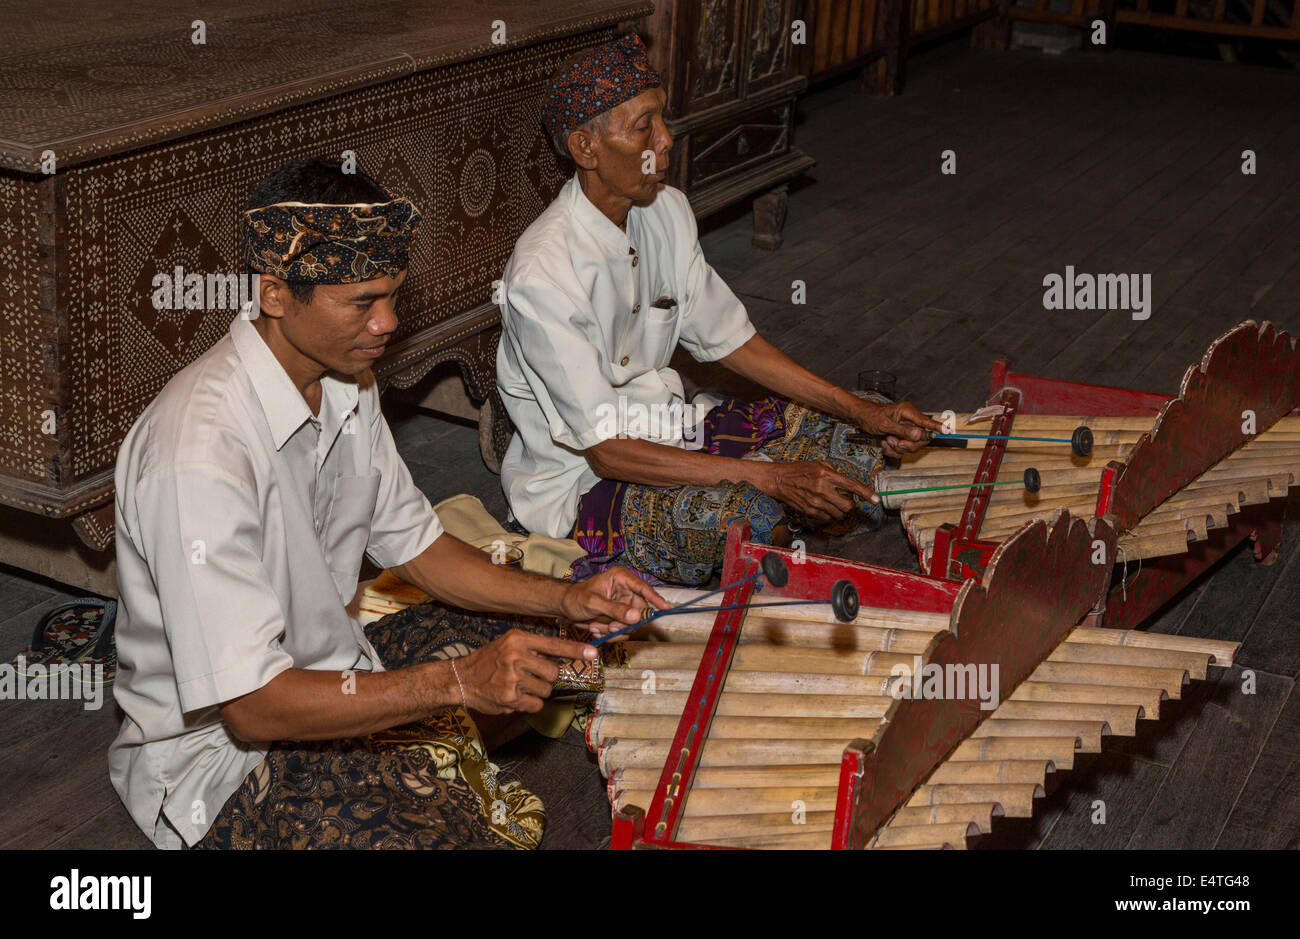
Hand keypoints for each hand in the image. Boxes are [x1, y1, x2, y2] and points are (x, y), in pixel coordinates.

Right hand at [456, 629, 597, 714]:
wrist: (461, 678)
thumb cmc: (489, 660)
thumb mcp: (509, 644)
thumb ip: (534, 648)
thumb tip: (564, 658)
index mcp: (517, 639)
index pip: (553, 645)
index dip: (575, 651)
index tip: (594, 654)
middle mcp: (515, 656)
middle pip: (553, 672)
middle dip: (547, 678)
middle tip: (531, 677)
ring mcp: (512, 677)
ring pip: (546, 690)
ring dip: (537, 692)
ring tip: (519, 686)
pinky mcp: (509, 697)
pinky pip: (536, 704)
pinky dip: (530, 703)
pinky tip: (514, 696)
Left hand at [560, 567, 669, 638]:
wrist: (564, 607)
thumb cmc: (576, 598)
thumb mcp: (594, 603)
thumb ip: (615, 609)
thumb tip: (637, 616)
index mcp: (621, 578)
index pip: (644, 588)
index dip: (656, 599)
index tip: (666, 609)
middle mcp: (626, 591)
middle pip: (639, 611)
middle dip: (624, 623)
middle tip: (610, 628)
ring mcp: (624, 605)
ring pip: (631, 624)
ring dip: (613, 630)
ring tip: (595, 626)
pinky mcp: (619, 618)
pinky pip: (623, 631)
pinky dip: (609, 633)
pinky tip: (595, 628)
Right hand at [760, 460, 877, 522]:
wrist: (778, 480)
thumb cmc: (798, 470)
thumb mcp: (817, 464)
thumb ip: (833, 471)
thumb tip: (846, 482)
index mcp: (826, 474)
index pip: (851, 485)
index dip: (866, 493)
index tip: (876, 500)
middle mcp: (822, 488)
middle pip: (847, 505)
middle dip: (850, 505)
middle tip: (845, 500)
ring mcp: (815, 501)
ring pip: (838, 514)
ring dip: (840, 511)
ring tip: (832, 503)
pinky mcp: (809, 511)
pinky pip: (827, 518)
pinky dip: (829, 515)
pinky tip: (823, 507)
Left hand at [855, 400, 944, 457]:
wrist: (860, 419)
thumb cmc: (871, 416)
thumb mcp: (885, 424)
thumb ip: (902, 430)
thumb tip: (918, 434)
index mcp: (908, 412)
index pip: (926, 421)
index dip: (937, 428)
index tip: (948, 431)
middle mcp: (910, 421)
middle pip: (920, 439)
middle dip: (907, 444)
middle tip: (895, 442)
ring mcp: (906, 430)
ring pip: (911, 446)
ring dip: (897, 447)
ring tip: (887, 440)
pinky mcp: (901, 437)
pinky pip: (902, 450)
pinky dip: (893, 450)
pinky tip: (885, 443)